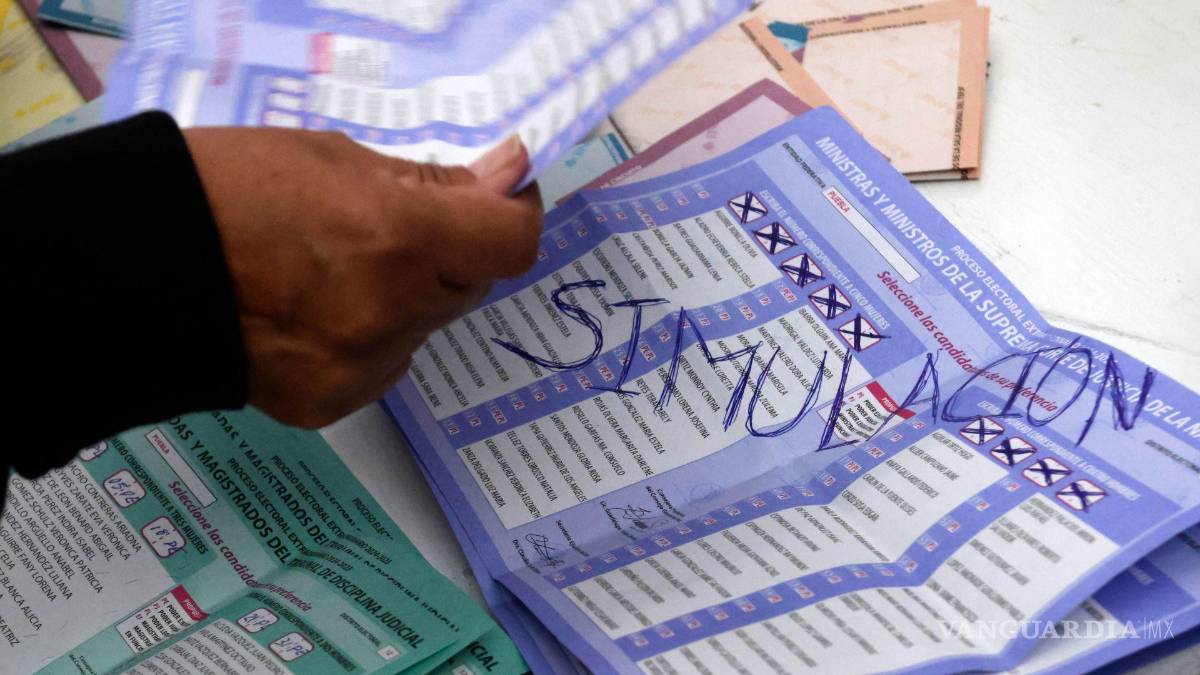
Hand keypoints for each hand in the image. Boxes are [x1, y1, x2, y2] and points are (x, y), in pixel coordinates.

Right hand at [183, 129, 541, 426]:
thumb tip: (507, 178)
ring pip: (424, 329)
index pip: (511, 241)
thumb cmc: (227, 190)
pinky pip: (380, 365)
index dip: (512, 214)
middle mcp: (391, 311)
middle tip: (392, 229)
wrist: (134, 268)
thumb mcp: (337, 159)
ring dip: (407, 299)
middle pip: (470, 286)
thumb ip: (433, 182)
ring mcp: (361, 367)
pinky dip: (366, 341)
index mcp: (398, 237)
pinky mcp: (330, 404)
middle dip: (450, 255)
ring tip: (330, 274)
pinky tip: (309, 317)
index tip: (496, 198)